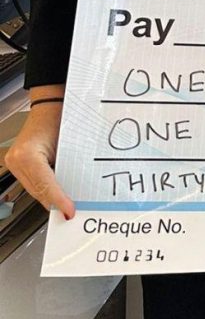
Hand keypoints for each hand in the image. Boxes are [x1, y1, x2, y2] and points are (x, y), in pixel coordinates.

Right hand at [6, 100, 74, 218]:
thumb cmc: (60, 116)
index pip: (45, 185)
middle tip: (71, 213)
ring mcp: (14, 162)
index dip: (58, 201)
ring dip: (50, 198)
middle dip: (55, 203)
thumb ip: (70, 169)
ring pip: (34, 189)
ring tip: (66, 206)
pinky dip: (46, 189)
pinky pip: (32, 182)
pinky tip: (58, 194)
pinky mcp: (16, 163)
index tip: (69, 212)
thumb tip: (76, 193)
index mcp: (27, 155)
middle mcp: (16, 160)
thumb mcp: (68, 144)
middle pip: (38, 191)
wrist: (50, 104)